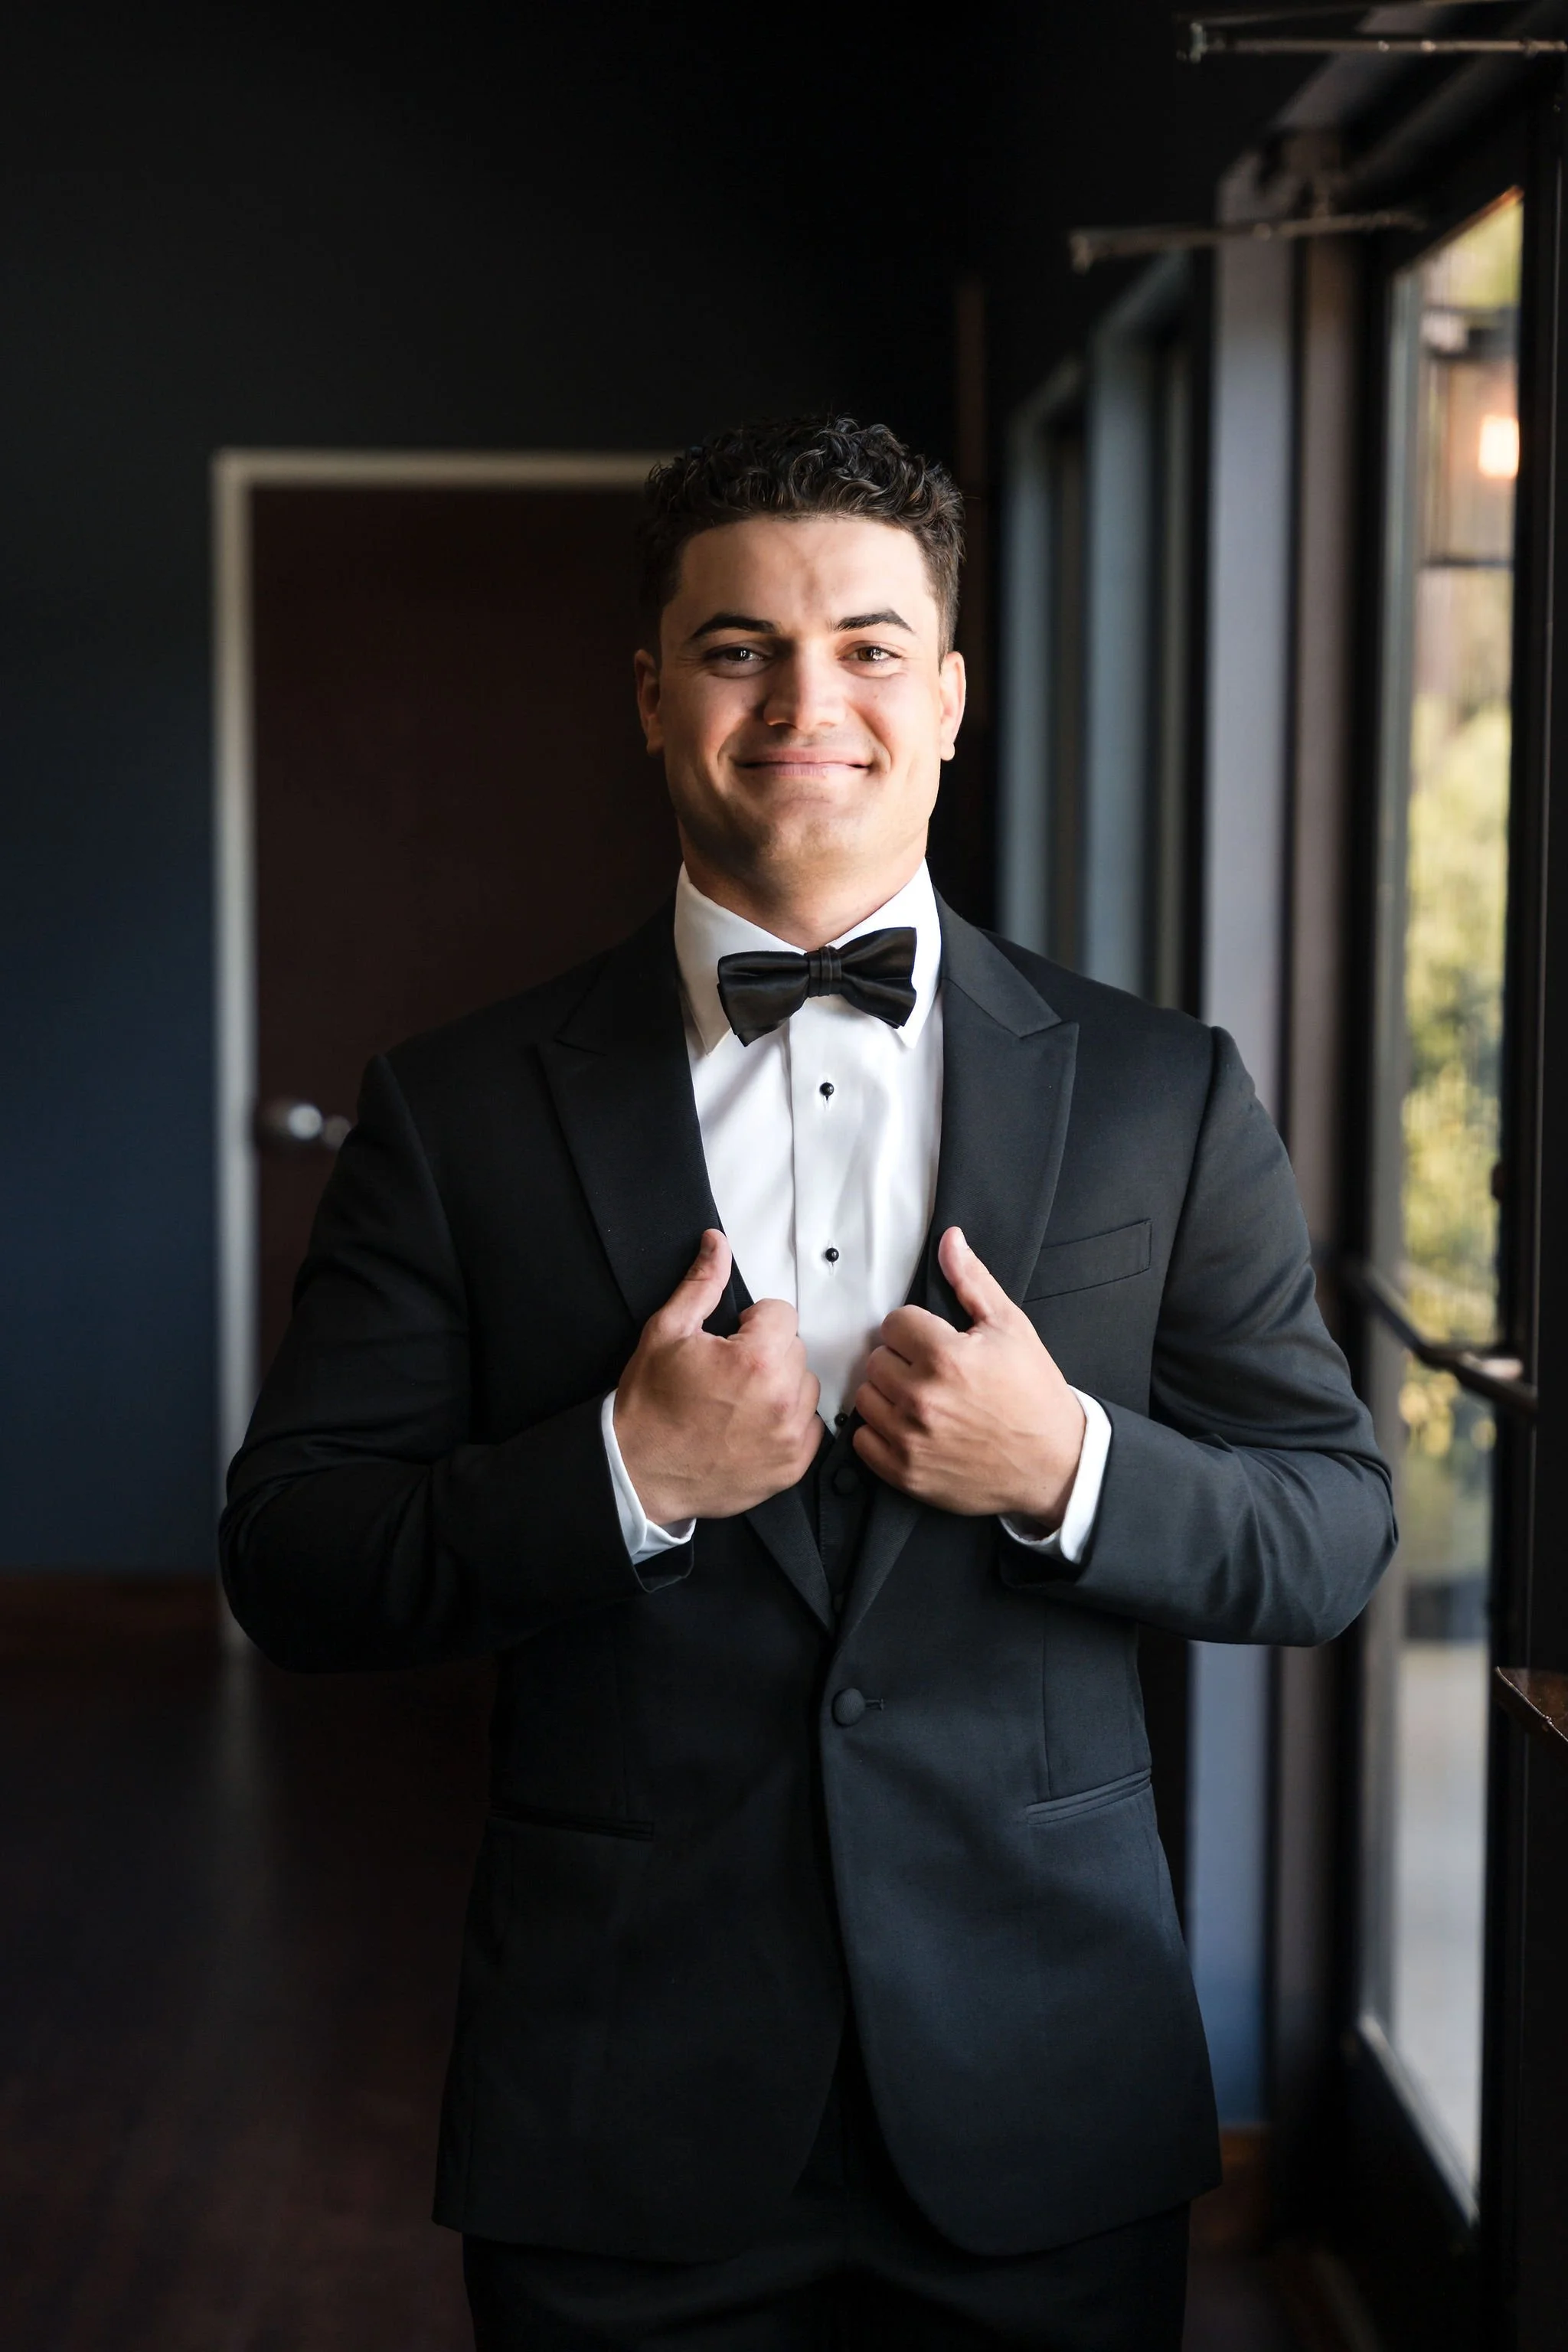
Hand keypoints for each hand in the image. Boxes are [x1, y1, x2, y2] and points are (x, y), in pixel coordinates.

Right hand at [613, 1229, 821, 1525]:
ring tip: (740, 1400)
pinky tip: (752, 1425)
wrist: (639, 1470)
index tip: (730, 1341)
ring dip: (781, 1387)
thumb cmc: (650, 1405)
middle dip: (766, 1353)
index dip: (752, 1322)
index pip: (782, 1314)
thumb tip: (716, 1245)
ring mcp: (790, 1436)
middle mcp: (782, 1398)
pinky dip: (787, 1422)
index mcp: (755, 1360)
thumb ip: (701, 1284)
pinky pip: (810, 1427)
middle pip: (795, 1349)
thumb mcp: (667, 1332)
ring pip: (806, 1386)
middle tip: (729, 1373)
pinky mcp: (791, 1465)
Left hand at [852, 1227, 1085, 1521]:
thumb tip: (949, 1240)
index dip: (916, 1329)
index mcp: (945, 1357)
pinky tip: (911, 1427)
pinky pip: (863, 1442)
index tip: (935, 1343)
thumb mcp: (1011, 1328)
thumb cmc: (1034, 1395)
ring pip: (865, 1397)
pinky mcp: (905, 1472)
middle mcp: (921, 1398)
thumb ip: (972, 1281)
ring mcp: (910, 1439)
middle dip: (902, 1360)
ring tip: (922, 1399)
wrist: (1055, 1463)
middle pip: (876, 1359)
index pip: (895, 1323)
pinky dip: (880, 1433)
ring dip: (887, 1395)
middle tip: (933, 1372)